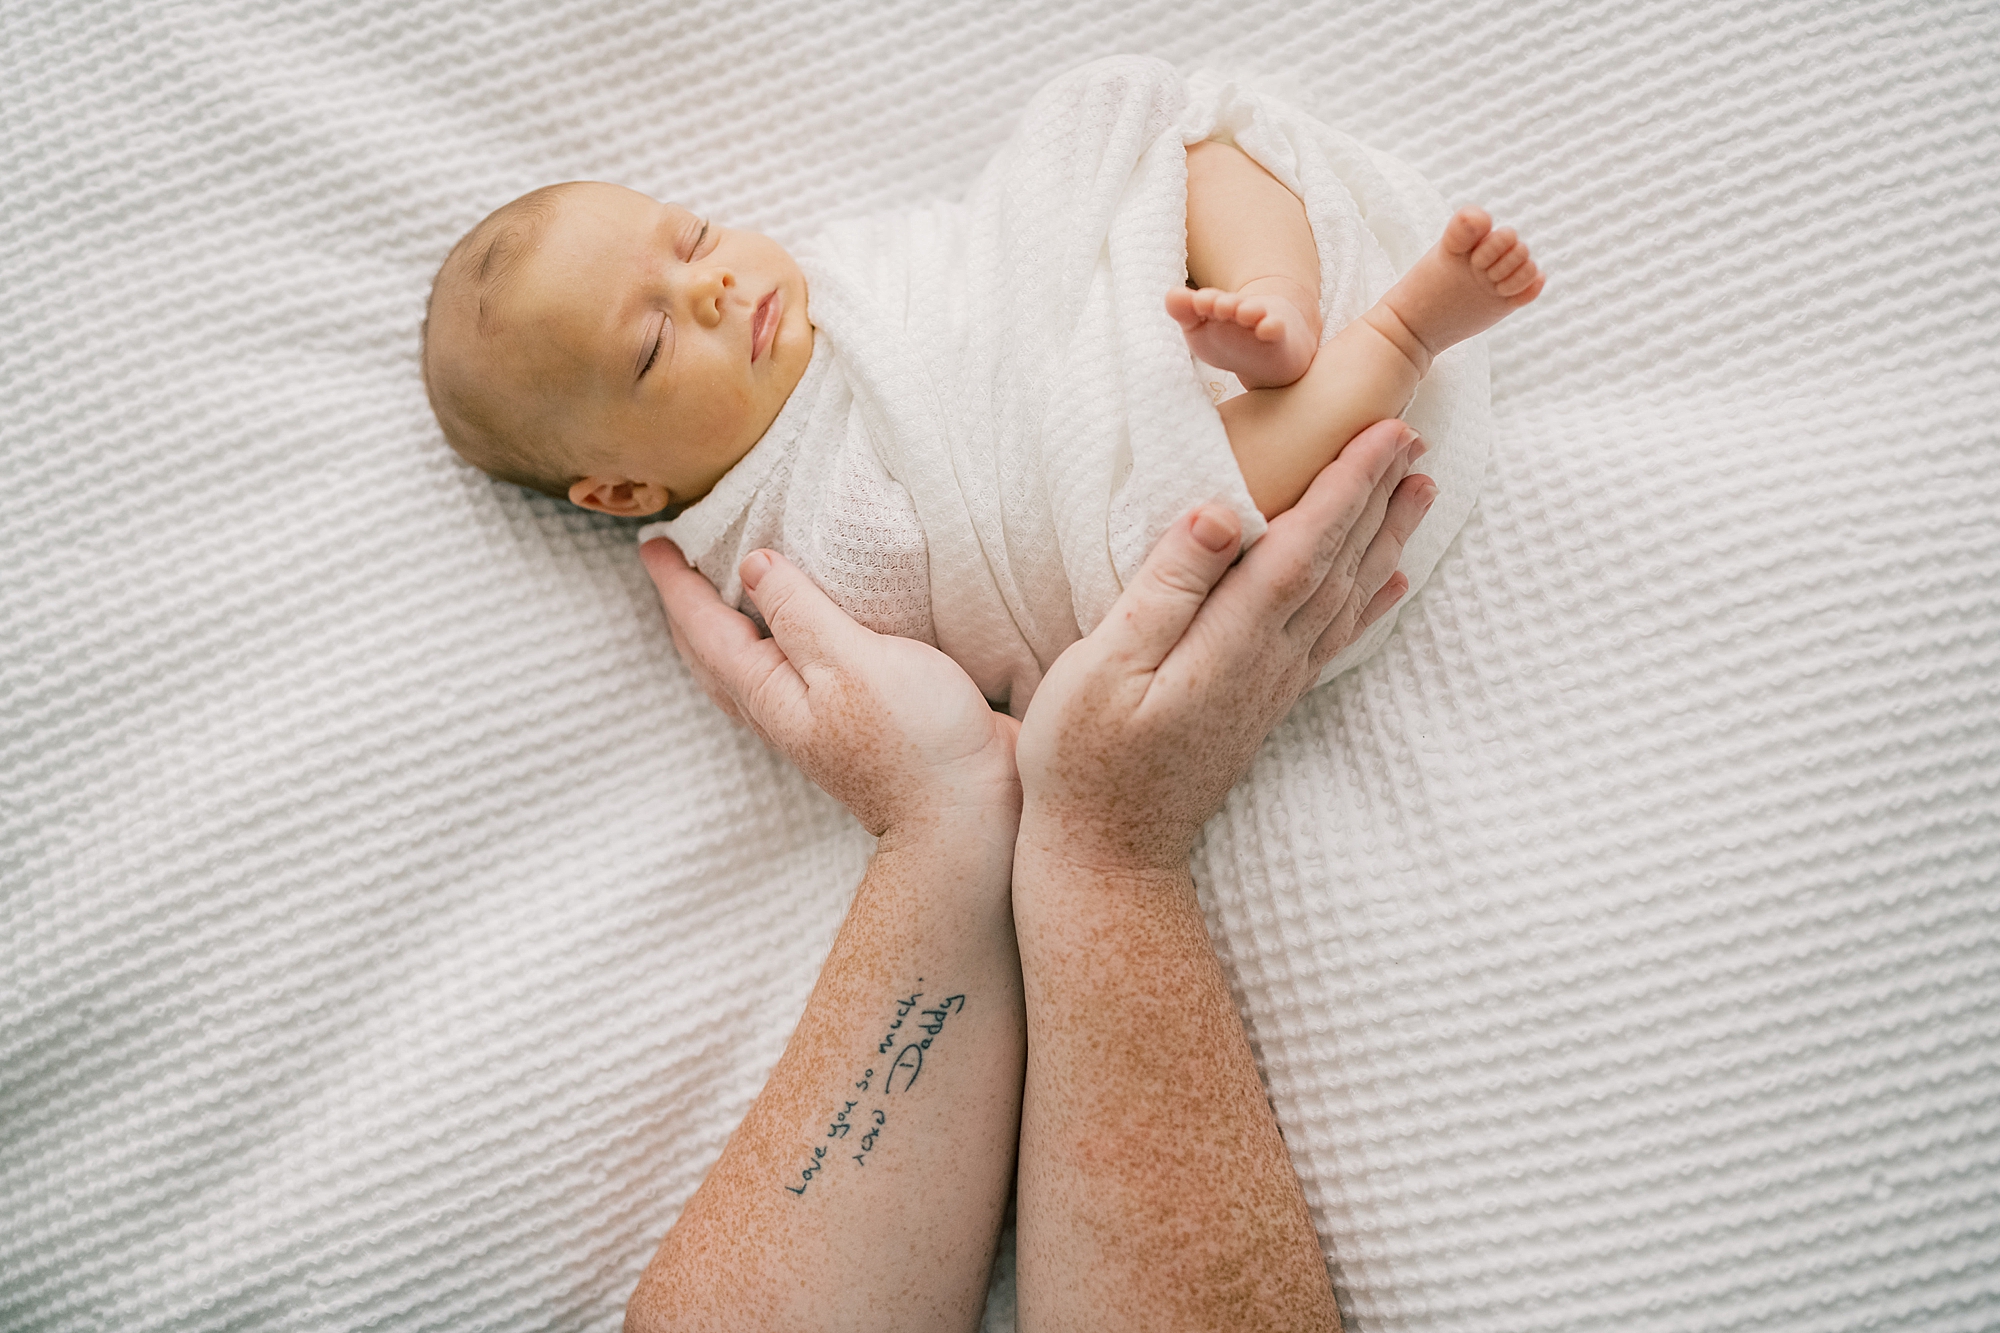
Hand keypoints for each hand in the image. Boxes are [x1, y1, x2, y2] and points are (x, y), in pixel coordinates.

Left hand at [642, 540, 1019, 839]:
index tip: (652, 543)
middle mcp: (779, 708)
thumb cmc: (916, 739)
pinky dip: (768, 644)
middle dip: (686, 608)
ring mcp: (811, 720)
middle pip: (711, 652)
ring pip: (742, 667)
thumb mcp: (853, 661)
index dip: (678, 583)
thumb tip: (753, 566)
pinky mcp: (847, 721)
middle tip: (668, 564)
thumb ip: (802, 612)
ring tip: (714, 594)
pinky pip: (783, 673)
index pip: (705, 627)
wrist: (966, 814)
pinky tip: (790, 636)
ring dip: (720, 628)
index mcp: (768, 690)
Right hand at [1014, 418, 1433, 874]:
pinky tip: (1391, 584)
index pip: (1303, 548)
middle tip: (1417, 436)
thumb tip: (1219, 512)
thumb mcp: (1101, 667)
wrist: (1107, 858)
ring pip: (1346, 598)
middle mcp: (1267, 663)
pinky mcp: (1263, 705)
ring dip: (1386, 539)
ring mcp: (1271, 687)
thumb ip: (1164, 589)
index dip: (1346, 487)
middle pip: (1339, 566)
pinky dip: (1369, 603)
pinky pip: (1332, 639)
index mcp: (1229, 644)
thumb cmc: (1085, 760)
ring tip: (1422, 490)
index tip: (1385, 432)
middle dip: (1378, 497)